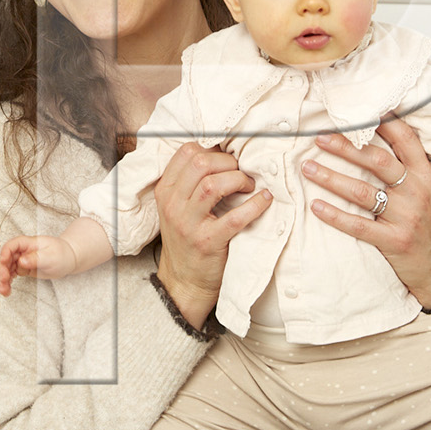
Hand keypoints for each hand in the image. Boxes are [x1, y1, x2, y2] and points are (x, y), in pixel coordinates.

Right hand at [0, 235, 76, 295]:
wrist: (69, 259)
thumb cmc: (62, 254)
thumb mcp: (51, 256)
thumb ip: (35, 258)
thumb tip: (21, 261)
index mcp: (28, 243)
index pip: (11, 246)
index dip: (4, 254)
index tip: (3, 263)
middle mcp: (23, 250)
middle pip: (6, 258)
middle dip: (2, 270)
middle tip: (4, 282)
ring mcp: (22, 259)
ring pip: (7, 268)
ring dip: (3, 279)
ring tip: (4, 291)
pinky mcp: (24, 268)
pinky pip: (12, 274)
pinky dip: (8, 282)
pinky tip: (7, 290)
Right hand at [153, 142, 272, 328]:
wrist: (184, 281)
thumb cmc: (187, 240)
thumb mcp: (178, 208)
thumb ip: (191, 183)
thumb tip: (225, 154)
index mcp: (166, 191)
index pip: (186, 152)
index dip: (212, 148)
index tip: (228, 157)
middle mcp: (173, 204)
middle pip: (200, 163)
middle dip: (228, 161)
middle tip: (241, 171)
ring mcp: (188, 224)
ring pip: (213, 185)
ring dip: (238, 179)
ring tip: (249, 186)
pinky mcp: (208, 242)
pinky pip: (235, 217)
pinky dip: (254, 205)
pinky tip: (264, 200)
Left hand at [302, 119, 430, 313]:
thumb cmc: (430, 225)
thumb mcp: (428, 191)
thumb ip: (407, 168)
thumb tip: (375, 139)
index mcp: (425, 175)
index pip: (405, 140)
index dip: (384, 122)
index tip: (358, 111)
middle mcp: (416, 192)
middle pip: (377, 161)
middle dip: (346, 146)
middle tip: (320, 137)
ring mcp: (406, 216)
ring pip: (363, 191)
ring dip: (332, 178)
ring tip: (308, 167)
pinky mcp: (393, 240)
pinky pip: (358, 225)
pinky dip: (335, 215)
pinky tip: (316, 206)